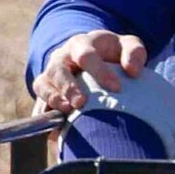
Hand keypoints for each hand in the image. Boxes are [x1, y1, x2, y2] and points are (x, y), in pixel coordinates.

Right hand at [33, 29, 147, 114]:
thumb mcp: (128, 45)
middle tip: (81, 103)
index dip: (99, 71)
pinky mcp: (46, 92)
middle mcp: (61, 57)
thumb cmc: (114, 53)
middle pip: (57, 70)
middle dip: (68, 87)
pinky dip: (45, 115)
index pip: (86, 55)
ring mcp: (50, 75)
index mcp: (82, 44)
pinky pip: (39, 103)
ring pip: (42, 84)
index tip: (116, 88)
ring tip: (66, 112)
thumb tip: (133, 71)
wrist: (97, 56)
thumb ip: (135, 52)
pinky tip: (56, 129)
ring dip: (52, 99)